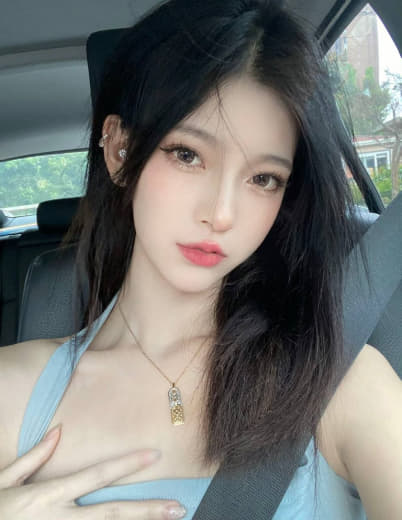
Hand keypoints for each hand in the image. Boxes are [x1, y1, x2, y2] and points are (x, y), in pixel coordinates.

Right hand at [0, 425, 186, 518]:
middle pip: (112, 513)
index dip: (127, 464)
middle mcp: (60, 519)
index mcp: (49, 495)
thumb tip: (58, 430)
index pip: (96, 475)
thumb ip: (34, 457)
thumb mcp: (6, 481)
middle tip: (177, 506)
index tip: (154, 455)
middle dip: (147, 510)